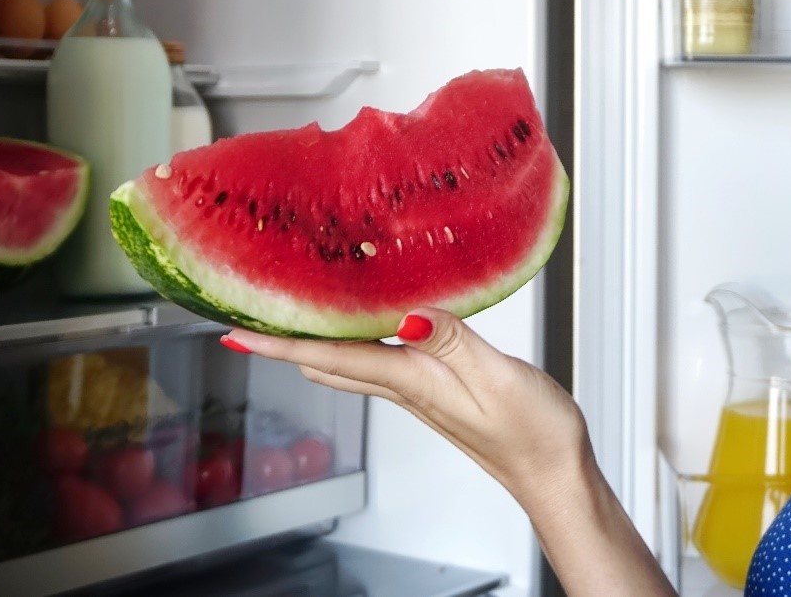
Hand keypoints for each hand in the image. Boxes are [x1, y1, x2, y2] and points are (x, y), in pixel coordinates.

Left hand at [221, 307, 590, 506]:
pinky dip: (352, 344)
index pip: (330, 358)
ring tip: (288, 317)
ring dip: (313, 344)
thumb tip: (406, 315)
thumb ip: (450, 341)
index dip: (280, 345)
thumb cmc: (533, 433)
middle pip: (325, 364)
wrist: (554, 475)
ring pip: (347, 365)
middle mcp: (406, 388)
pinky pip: (377, 363)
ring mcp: (417, 393)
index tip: (236, 334)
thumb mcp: (496, 377)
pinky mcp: (434, 391)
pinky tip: (361, 327)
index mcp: (412, 381)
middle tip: (249, 316)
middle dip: (284, 343)